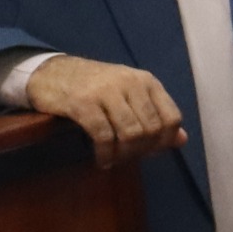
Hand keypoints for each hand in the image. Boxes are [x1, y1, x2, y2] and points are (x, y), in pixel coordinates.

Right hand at [25, 54, 186, 167]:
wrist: (50, 72)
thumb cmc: (93, 87)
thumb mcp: (129, 95)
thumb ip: (156, 115)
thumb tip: (182, 140)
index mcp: (146, 81)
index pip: (172, 118)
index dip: (165, 141)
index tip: (149, 151)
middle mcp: (130, 83)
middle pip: (152, 129)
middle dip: (142, 150)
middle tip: (127, 157)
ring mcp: (106, 91)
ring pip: (131, 134)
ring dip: (124, 154)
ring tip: (114, 159)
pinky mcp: (83, 102)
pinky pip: (103, 136)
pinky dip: (105, 153)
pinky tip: (101, 159)